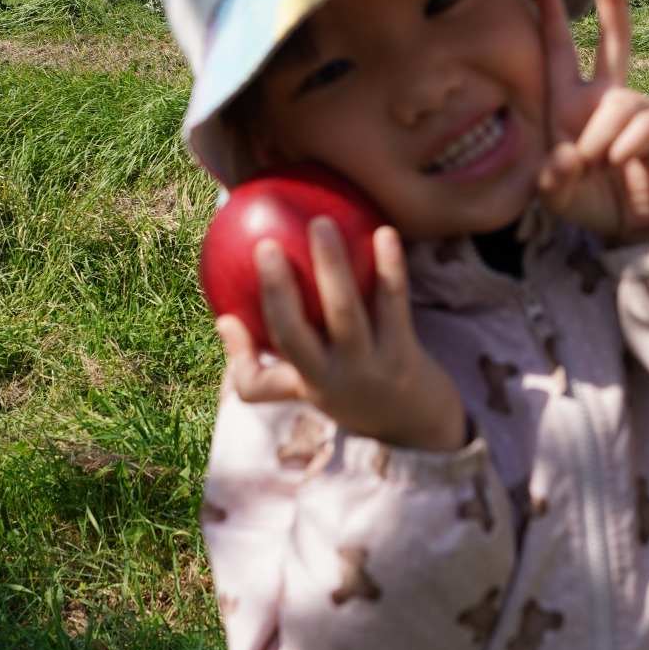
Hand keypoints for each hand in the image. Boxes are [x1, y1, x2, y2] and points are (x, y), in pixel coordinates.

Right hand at [217, 217, 466, 451]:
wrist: (423, 424)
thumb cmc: (357, 390)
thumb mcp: (317, 385)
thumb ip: (274, 356)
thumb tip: (226, 320)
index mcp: (304, 386)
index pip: (257, 383)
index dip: (238, 353)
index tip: (225, 316)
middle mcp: (332, 380)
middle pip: (294, 335)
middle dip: (276, 290)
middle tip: (267, 245)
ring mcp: (368, 367)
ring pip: (344, 313)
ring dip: (331, 267)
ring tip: (321, 225)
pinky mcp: (404, 353)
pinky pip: (393, 302)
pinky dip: (389, 266)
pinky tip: (385, 232)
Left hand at [533, 0, 648, 245]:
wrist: (630, 229)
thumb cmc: (588, 202)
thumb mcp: (555, 195)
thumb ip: (551, 179)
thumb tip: (568, 155)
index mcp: (570, 105)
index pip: (560, 53)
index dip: (553, 19)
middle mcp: (604, 99)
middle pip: (615, 39)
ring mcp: (636, 112)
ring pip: (620, 101)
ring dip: (600, 136)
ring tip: (596, 163)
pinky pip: (645, 124)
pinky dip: (625, 145)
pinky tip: (619, 162)